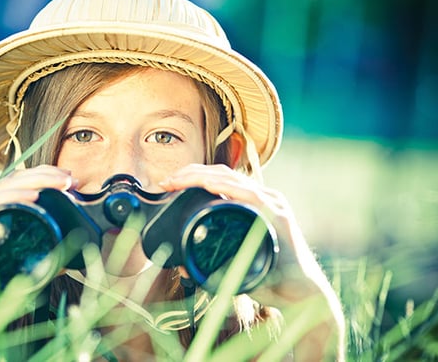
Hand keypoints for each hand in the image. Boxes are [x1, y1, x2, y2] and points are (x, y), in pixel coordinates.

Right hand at [0, 165, 77, 360]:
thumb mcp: (13, 267)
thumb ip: (35, 262)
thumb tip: (65, 264)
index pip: (17, 183)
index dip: (44, 176)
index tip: (70, 179)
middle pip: (12, 180)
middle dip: (44, 174)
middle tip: (70, 177)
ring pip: (2, 187)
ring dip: (34, 181)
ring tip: (60, 182)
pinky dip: (10, 198)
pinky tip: (33, 197)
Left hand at [159, 163, 344, 358]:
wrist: (302, 295)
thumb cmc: (270, 279)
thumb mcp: (235, 265)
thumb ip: (212, 263)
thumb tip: (183, 268)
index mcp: (253, 203)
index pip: (219, 179)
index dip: (192, 176)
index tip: (168, 183)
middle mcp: (263, 198)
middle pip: (222, 174)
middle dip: (191, 173)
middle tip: (166, 180)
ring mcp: (272, 204)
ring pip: (232, 179)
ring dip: (201, 177)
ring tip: (178, 180)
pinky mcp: (278, 216)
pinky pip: (250, 195)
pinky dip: (227, 188)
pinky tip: (208, 185)